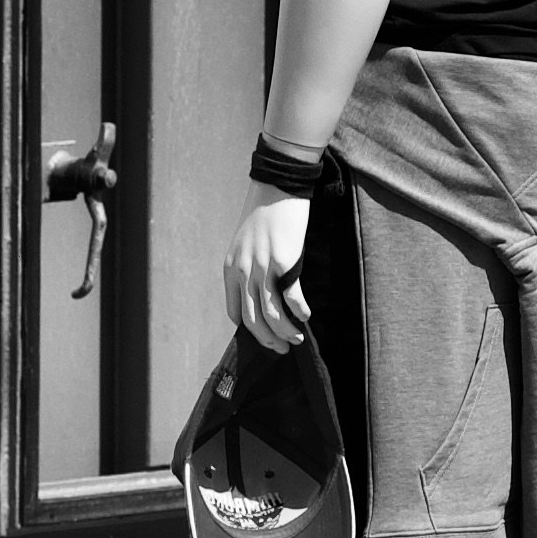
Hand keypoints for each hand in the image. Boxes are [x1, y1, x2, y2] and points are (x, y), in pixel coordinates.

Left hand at [227, 191, 315, 351]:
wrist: (277, 187)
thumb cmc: (265, 215)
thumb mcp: (246, 244)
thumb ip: (248, 268)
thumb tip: (260, 294)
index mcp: (230, 269)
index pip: (235, 313)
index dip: (250, 331)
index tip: (264, 337)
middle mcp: (243, 272)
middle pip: (253, 320)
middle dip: (268, 340)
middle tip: (282, 350)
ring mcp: (263, 269)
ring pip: (271, 314)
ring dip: (285, 332)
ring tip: (296, 339)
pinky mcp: (284, 264)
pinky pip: (291, 298)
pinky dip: (299, 312)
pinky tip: (305, 317)